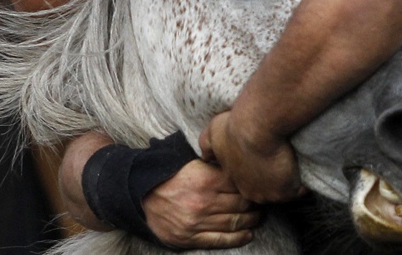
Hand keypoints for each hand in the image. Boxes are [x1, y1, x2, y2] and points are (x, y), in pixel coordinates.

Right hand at [142, 159, 260, 248]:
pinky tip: (248, 234)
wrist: (139, 196)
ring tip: (258, 217)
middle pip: (241, 204)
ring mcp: (198, 222)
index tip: (258, 185)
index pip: (239, 184)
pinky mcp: (190, 238)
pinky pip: (221, 240)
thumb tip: (237, 165)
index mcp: (205, 179)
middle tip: (262, 202)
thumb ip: (213, 166)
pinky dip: (238, 238)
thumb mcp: (190, 163)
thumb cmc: (167, 177)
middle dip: (256, 204)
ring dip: (251, 221)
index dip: (251, 185)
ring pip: (235, 223)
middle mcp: (204, 202)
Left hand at [199, 112, 305, 203]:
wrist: (257, 125)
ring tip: (290, 162)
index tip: (264, 159)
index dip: (259, 171)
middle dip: (273, 179)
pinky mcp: (288, 190)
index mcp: (236, 181)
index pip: (250, 183)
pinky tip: (300, 165)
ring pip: (282, 191)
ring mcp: (271, 194)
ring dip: (287, 179)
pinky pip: (300, 189)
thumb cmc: (234, 126)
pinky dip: (302, 180)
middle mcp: (252, 192)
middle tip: (278, 160)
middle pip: (266, 190)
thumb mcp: (213, 133)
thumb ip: (208, 145)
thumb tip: (205, 155)